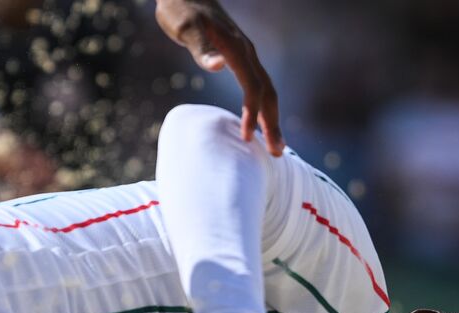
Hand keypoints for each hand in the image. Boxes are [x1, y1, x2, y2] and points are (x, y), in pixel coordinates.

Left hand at [154, 0, 283, 155]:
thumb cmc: (181, 8)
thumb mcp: (187, 28)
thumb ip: (202, 47)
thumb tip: (219, 65)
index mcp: (238, 49)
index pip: (253, 88)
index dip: (252, 114)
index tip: (248, 139)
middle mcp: (247, 52)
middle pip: (267, 92)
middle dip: (272, 123)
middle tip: (276, 152)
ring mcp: (245, 53)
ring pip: (265, 89)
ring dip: (270, 117)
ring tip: (273, 143)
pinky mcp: (238, 55)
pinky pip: (256, 84)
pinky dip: (260, 106)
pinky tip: (255, 120)